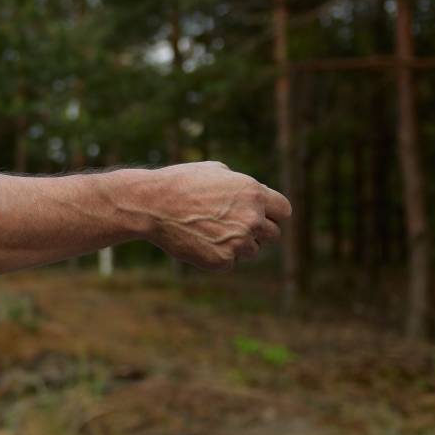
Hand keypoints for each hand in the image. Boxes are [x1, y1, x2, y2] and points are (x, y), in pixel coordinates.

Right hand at [146, 161, 292, 270]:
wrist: (151, 205)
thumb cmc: (179, 183)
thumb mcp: (214, 171)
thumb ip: (240, 185)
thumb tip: (251, 194)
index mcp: (254, 193)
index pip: (283, 211)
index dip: (270, 214)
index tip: (259, 216)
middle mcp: (252, 218)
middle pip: (272, 234)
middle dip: (256, 231)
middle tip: (231, 227)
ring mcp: (239, 242)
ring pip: (251, 250)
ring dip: (236, 245)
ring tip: (207, 232)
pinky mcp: (223, 260)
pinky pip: (229, 262)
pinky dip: (216, 256)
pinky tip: (196, 241)